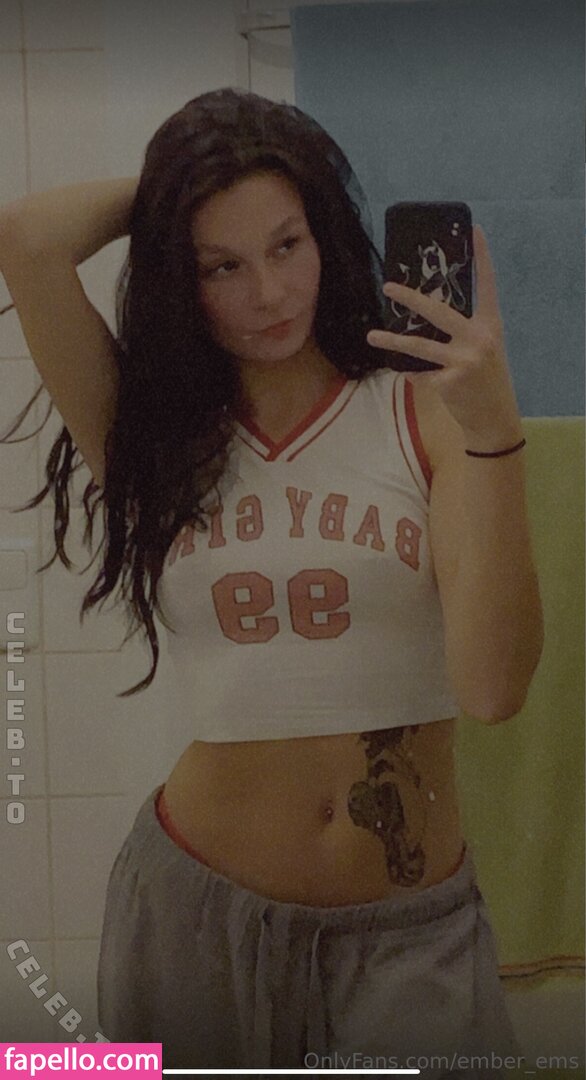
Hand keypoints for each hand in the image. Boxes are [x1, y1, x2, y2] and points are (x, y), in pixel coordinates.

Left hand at [366, 225, 522, 442]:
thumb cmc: (486, 380)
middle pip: (439, 312)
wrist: (493, 418)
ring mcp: (463, 361)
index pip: (487, 286)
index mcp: (490, 326)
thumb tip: (429, 310)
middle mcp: (479, 340)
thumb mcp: (483, 349)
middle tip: (388, 286)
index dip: (482, 258)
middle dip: (410, 298)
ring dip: (392, 340)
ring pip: (419, 346)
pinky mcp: (449, 383)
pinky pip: (419, 374)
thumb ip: (463, 330)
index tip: (474, 230)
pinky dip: (410, 373)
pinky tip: (406, 373)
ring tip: (372, 335)